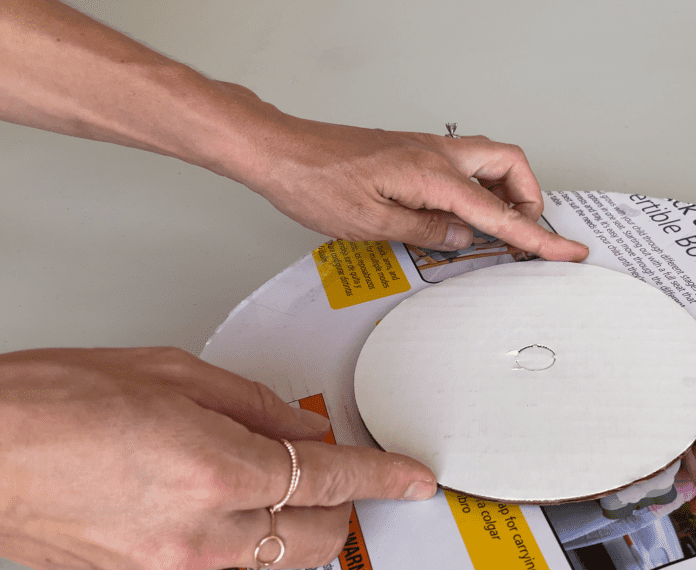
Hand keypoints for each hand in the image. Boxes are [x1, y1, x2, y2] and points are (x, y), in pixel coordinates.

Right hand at [0, 347, 436, 569]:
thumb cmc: (55, 402)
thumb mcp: (173, 375)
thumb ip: (254, 405)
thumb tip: (300, 425)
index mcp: (216, 470)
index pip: (332, 480)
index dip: (383, 477)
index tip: (410, 478)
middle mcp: (201, 533)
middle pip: (318, 537)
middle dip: (344, 506)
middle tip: (341, 472)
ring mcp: (175, 567)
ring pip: (277, 561)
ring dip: (299, 528)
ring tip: (283, 485)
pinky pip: (228, 569)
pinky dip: (250, 541)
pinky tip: (232, 504)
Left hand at [218, 97, 588, 260]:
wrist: (281, 151)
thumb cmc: (314, 183)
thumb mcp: (371, 224)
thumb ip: (426, 232)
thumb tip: (463, 238)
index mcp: (433, 175)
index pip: (499, 212)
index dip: (538, 236)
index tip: (568, 250)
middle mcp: (436, 153)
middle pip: (510, 164)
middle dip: (528, 198)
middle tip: (523, 233)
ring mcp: (425, 148)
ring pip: (489, 160)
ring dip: (503, 191)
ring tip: (492, 229)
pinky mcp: (413, 151)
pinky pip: (462, 164)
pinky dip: (475, 187)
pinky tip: (456, 215)